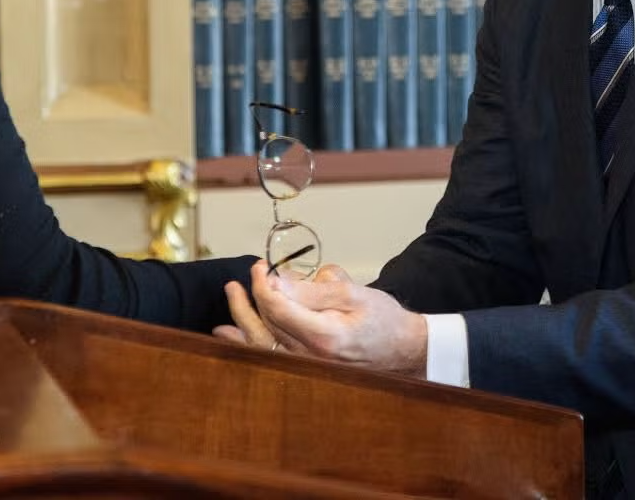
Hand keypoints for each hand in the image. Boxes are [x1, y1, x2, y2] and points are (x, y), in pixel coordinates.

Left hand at [228, 260, 428, 376]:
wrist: (406, 352)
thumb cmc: (384, 321)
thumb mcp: (351, 294)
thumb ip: (312, 290)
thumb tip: (277, 283)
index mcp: (323, 336)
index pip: (277, 307)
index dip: (264, 284)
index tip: (262, 267)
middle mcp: (310, 357)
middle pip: (267, 323)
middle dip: (253, 295)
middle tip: (250, 274)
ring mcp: (307, 367)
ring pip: (263, 340)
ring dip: (243, 317)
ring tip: (232, 294)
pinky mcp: (307, 369)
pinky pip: (269, 355)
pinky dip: (247, 342)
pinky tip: (228, 332)